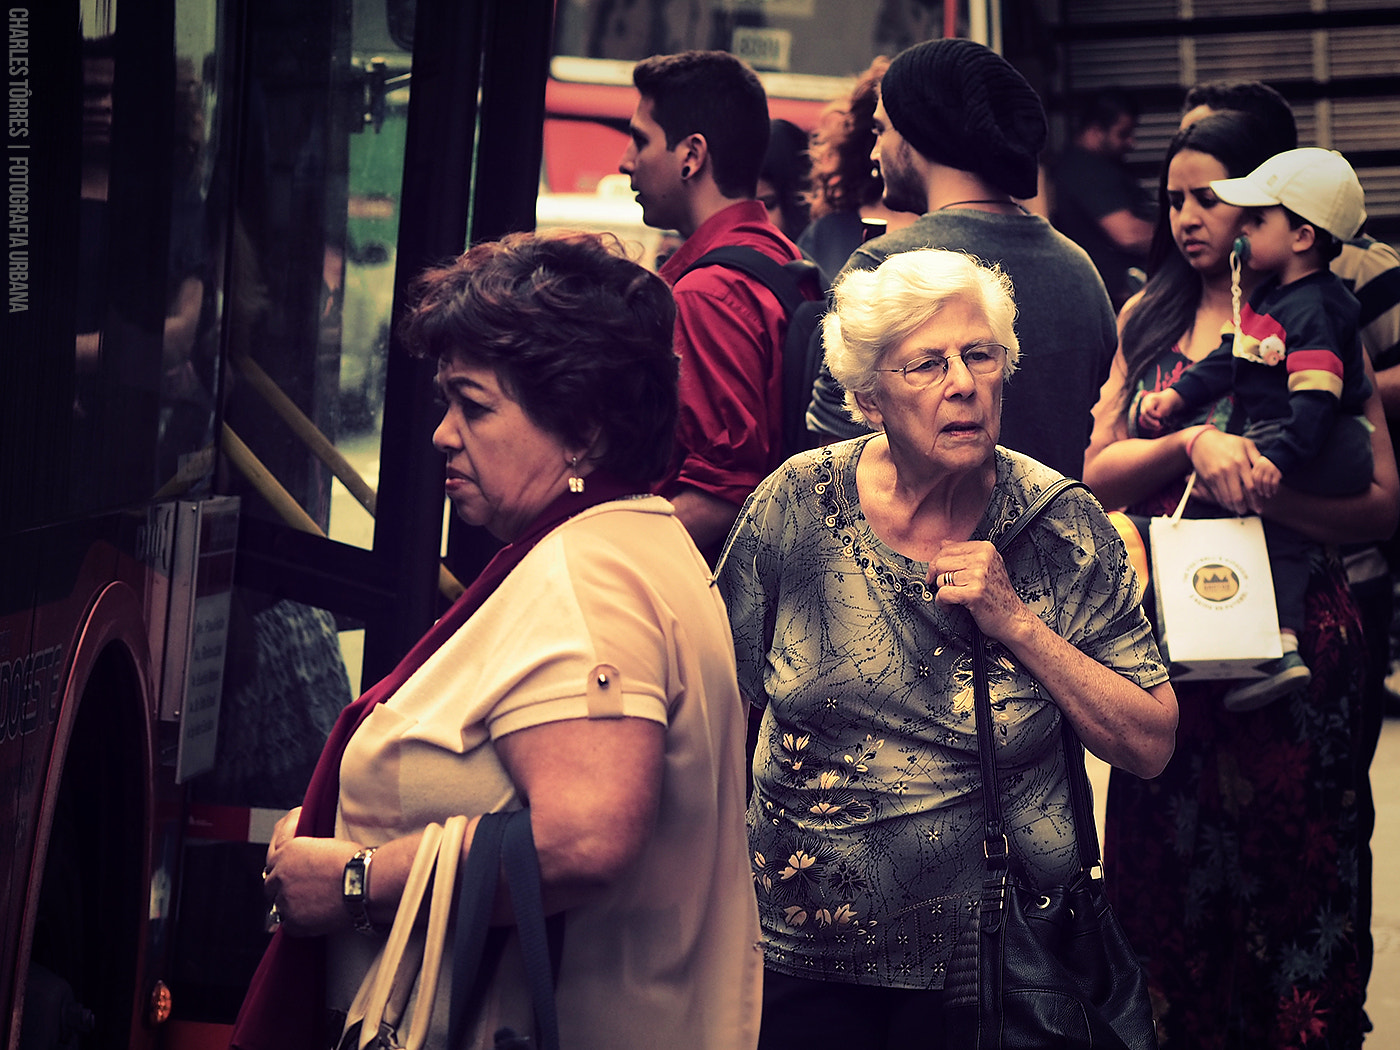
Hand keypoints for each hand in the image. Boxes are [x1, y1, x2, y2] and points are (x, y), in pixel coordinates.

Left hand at [263, 815, 359, 937]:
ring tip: (312, 905)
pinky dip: (298, 923)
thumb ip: (306, 854)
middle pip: (271, 885)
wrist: (363, 882)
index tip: (289, 876)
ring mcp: (284, 899)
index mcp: (288, 851)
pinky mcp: (293, 920)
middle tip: (301, 891)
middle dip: (283, 888)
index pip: (273, 862)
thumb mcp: (325, 845)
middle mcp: (281, 874)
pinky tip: (313, 917)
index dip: (283, 870)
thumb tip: (306, 864)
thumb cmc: (354, 862)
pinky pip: (288, 925)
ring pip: (279, 905)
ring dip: (291, 905)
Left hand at [928, 540, 1034, 643]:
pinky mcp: (974, 593)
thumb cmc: (998, 595)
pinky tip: (952, 605)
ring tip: (955, 598)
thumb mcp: (986, 566)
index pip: (947, 548)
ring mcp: (979, 575)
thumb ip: (964, 554)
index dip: (938, 563)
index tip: (938, 574)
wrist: (1013, 618)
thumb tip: (943, 543)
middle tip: (947, 588)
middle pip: (940, 563)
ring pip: (940, 579)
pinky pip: (943, 594)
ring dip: (942, 592)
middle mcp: (983, 559)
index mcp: (985, 549)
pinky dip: (943, 603)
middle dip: (938, 578)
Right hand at [1136, 390, 1180, 432]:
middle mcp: (1144, 403)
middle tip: (1159, 426)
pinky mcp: (1144, 413)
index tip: (1160, 416)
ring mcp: (1143, 408)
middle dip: (1151, 421)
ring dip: (1151, 424)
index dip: (1153, 414)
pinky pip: (1145, 421)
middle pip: (1144, 414)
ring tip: (1159, 427)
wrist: (1165, 399)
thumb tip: (1153, 422)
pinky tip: (1157, 428)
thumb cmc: (1166, 403)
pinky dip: (1150, 425)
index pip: (1148, 409)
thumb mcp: (1164, 407)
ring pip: (1144, 418)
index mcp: (1150, 399)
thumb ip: (1158, 414)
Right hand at [1188, 427, 1267, 514]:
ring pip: (1226, 498)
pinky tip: (1228, 504)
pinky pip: (1217, 495)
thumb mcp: (1246, 444)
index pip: (1251, 486)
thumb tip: (1268, 470)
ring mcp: (1217, 475)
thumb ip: (1257, 458)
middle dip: (1245, 507)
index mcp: (1241, 462)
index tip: (1259, 507)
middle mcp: (1229, 470)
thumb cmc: (1226, 442)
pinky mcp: (1208, 479)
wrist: (1202, 440)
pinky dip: (1223, 502)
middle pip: (1238, 496)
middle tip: (1249, 511)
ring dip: (1234, 507)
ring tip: (1239, 510)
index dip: (1256, 500)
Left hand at [1250, 455, 1281, 498]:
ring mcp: (1271, 469)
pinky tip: (1274, 492)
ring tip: (1268, 495)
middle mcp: (1264, 467)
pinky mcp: (1278, 472)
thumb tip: (1250, 487)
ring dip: (1267, 490)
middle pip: (1259, 480)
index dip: (1255, 485)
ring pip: (1267, 482)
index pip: (1254, 477)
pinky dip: (1274, 488)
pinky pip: (1275, 482)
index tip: (1255, 491)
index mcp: (1257, 465)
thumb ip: (1255, 474)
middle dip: (1260, 489)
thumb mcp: (1259, 466)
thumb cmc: (1266, 466)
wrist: (1279, 457)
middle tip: (1262, 494)